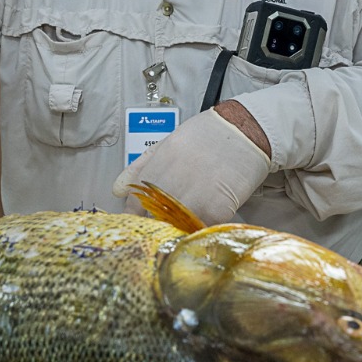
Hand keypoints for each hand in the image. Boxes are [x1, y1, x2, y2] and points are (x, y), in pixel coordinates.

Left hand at [112, 107, 270, 224]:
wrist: (245, 130)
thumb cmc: (206, 135)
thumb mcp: (166, 145)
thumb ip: (139, 167)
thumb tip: (116, 190)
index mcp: (158, 166)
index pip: (135, 203)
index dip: (136, 217)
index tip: (140, 223)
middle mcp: (173, 183)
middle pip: (155, 220)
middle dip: (157, 226)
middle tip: (163, 229)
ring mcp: (196, 197)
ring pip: (178, 228)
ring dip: (179, 231)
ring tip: (185, 226)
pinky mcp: (218, 207)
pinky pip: (203, 229)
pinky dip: (202, 230)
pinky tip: (204, 222)